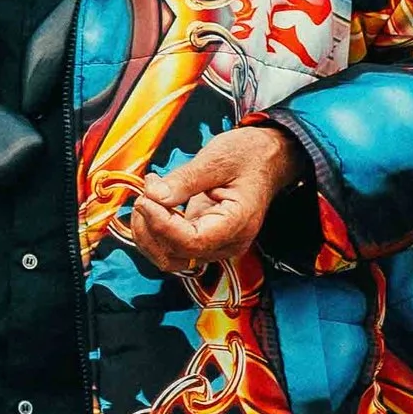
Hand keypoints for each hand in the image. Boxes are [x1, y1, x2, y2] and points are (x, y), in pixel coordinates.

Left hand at [127, 124, 301, 273]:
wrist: (267, 157)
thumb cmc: (249, 156)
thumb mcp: (217, 159)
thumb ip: (184, 180)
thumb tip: (153, 196)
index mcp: (237, 224)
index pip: (193, 242)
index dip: (162, 225)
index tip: (146, 199)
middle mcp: (228, 242)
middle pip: (176, 256)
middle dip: (150, 229)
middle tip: (145, 194)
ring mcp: (215, 244)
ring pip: (169, 257)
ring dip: (148, 233)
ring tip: (147, 199)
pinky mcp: (203, 238)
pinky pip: (171, 246)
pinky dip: (154, 230)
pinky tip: (152, 205)